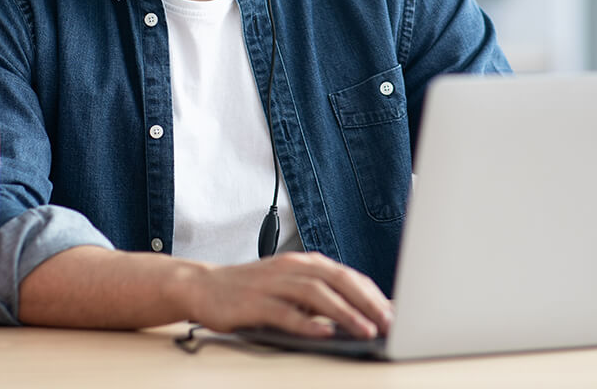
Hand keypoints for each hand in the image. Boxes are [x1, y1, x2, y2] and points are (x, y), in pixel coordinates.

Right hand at [174, 252, 391, 338]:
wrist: (202, 286)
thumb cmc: (251, 291)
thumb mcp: (289, 287)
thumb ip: (318, 297)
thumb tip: (357, 315)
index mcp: (303, 262)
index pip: (346, 275)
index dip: (372, 294)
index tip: (393, 313)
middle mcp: (290, 267)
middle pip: (336, 279)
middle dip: (366, 301)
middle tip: (389, 322)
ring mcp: (271, 283)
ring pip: (315, 293)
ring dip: (344, 312)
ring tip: (366, 330)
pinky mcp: (253, 302)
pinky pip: (284, 312)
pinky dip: (306, 322)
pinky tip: (324, 333)